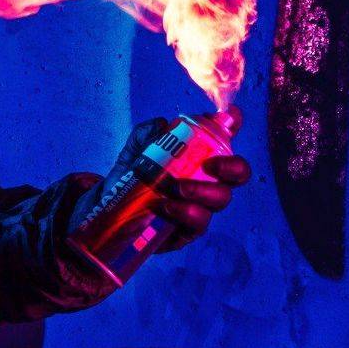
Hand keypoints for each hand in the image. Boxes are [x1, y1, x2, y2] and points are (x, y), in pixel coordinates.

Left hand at [70, 106, 251, 254]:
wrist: (110, 211)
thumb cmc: (132, 177)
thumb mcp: (134, 153)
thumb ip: (145, 136)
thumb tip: (161, 124)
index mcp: (198, 158)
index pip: (223, 140)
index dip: (232, 126)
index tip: (231, 117)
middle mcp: (207, 181)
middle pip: (237, 174)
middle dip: (231, 167)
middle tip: (210, 165)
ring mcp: (201, 207)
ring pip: (221, 199)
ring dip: (203, 191)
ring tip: (177, 188)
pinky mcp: (189, 231)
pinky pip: (199, 224)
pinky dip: (186, 212)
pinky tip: (167, 206)